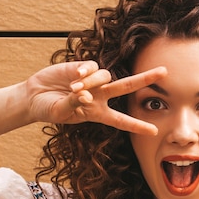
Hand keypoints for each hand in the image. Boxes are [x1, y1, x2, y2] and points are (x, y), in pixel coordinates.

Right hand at [26, 61, 166, 134]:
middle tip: (165, 72)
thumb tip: (84, 94)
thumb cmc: (49, 109)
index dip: (137, 126)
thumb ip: (74, 104)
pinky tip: (75, 76)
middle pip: (127, 86)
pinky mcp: (82, 67)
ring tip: (74, 88)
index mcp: (98, 113)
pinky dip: (86, 71)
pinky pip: (92, 67)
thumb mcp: (61, 112)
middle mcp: (100, 96)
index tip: (154, 131)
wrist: (33, 96)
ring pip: (106, 76)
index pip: (122, 120)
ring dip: (93, 82)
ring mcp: (93, 81)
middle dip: (145, 79)